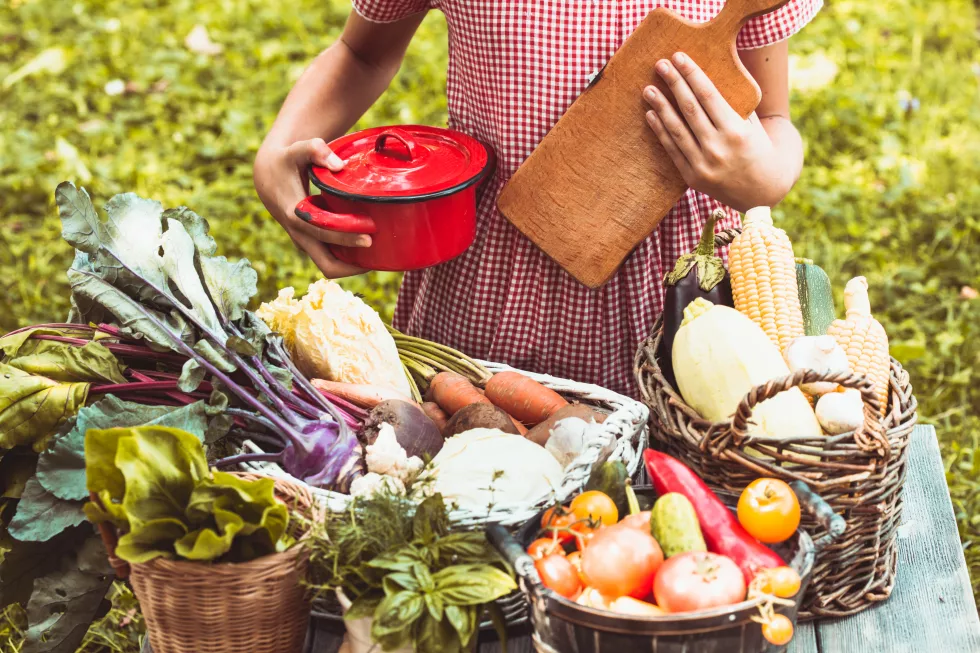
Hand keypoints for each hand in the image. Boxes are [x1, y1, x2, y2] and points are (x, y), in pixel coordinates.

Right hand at [253, 137, 369, 277]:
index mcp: (295, 215)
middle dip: (352, 266)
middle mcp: (299, 234)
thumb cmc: (285, 161)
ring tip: (379, 255)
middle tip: (379, 255)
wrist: (268, 176)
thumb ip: (316, 150)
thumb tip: (339, 166)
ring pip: (330, 266)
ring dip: (352, 265)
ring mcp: (304, 241)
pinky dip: (347, 258)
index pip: (323, 234)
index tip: (369, 238)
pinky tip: (368, 249)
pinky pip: (330, 258)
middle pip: (327, 265)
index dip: (345, 238)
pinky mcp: (310, 241)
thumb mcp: (296, 150)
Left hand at [643, 53, 793, 210]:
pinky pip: (672, 150)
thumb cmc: (759, 149)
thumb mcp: (753, 125)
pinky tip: (651, 115)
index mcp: (736, 131)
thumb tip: (706, 79)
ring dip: (660, 106)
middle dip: (674, 83)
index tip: (679, 57)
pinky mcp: (692, 177)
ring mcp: (703, 165)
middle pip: (690, 109)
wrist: (763, 191)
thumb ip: (734, 105)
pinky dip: (660, 131)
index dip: (692, 74)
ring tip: (648, 89)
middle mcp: (718, 148)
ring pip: (676, 129)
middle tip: (660, 64)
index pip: (708, 95)